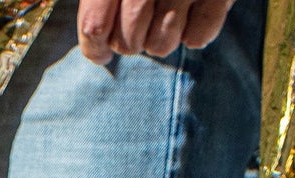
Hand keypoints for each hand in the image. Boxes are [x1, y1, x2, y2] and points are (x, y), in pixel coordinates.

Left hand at [75, 0, 233, 62]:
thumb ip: (103, 0)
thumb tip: (95, 38)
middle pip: (128, 40)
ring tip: (163, 27)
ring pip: (161, 43)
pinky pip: (199, 34)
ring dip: (160, 44)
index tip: (101, 55)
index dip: (95, 48)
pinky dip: (194, 37)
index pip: (95, 25)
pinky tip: (190, 24)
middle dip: (130, 45)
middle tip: (136, 35)